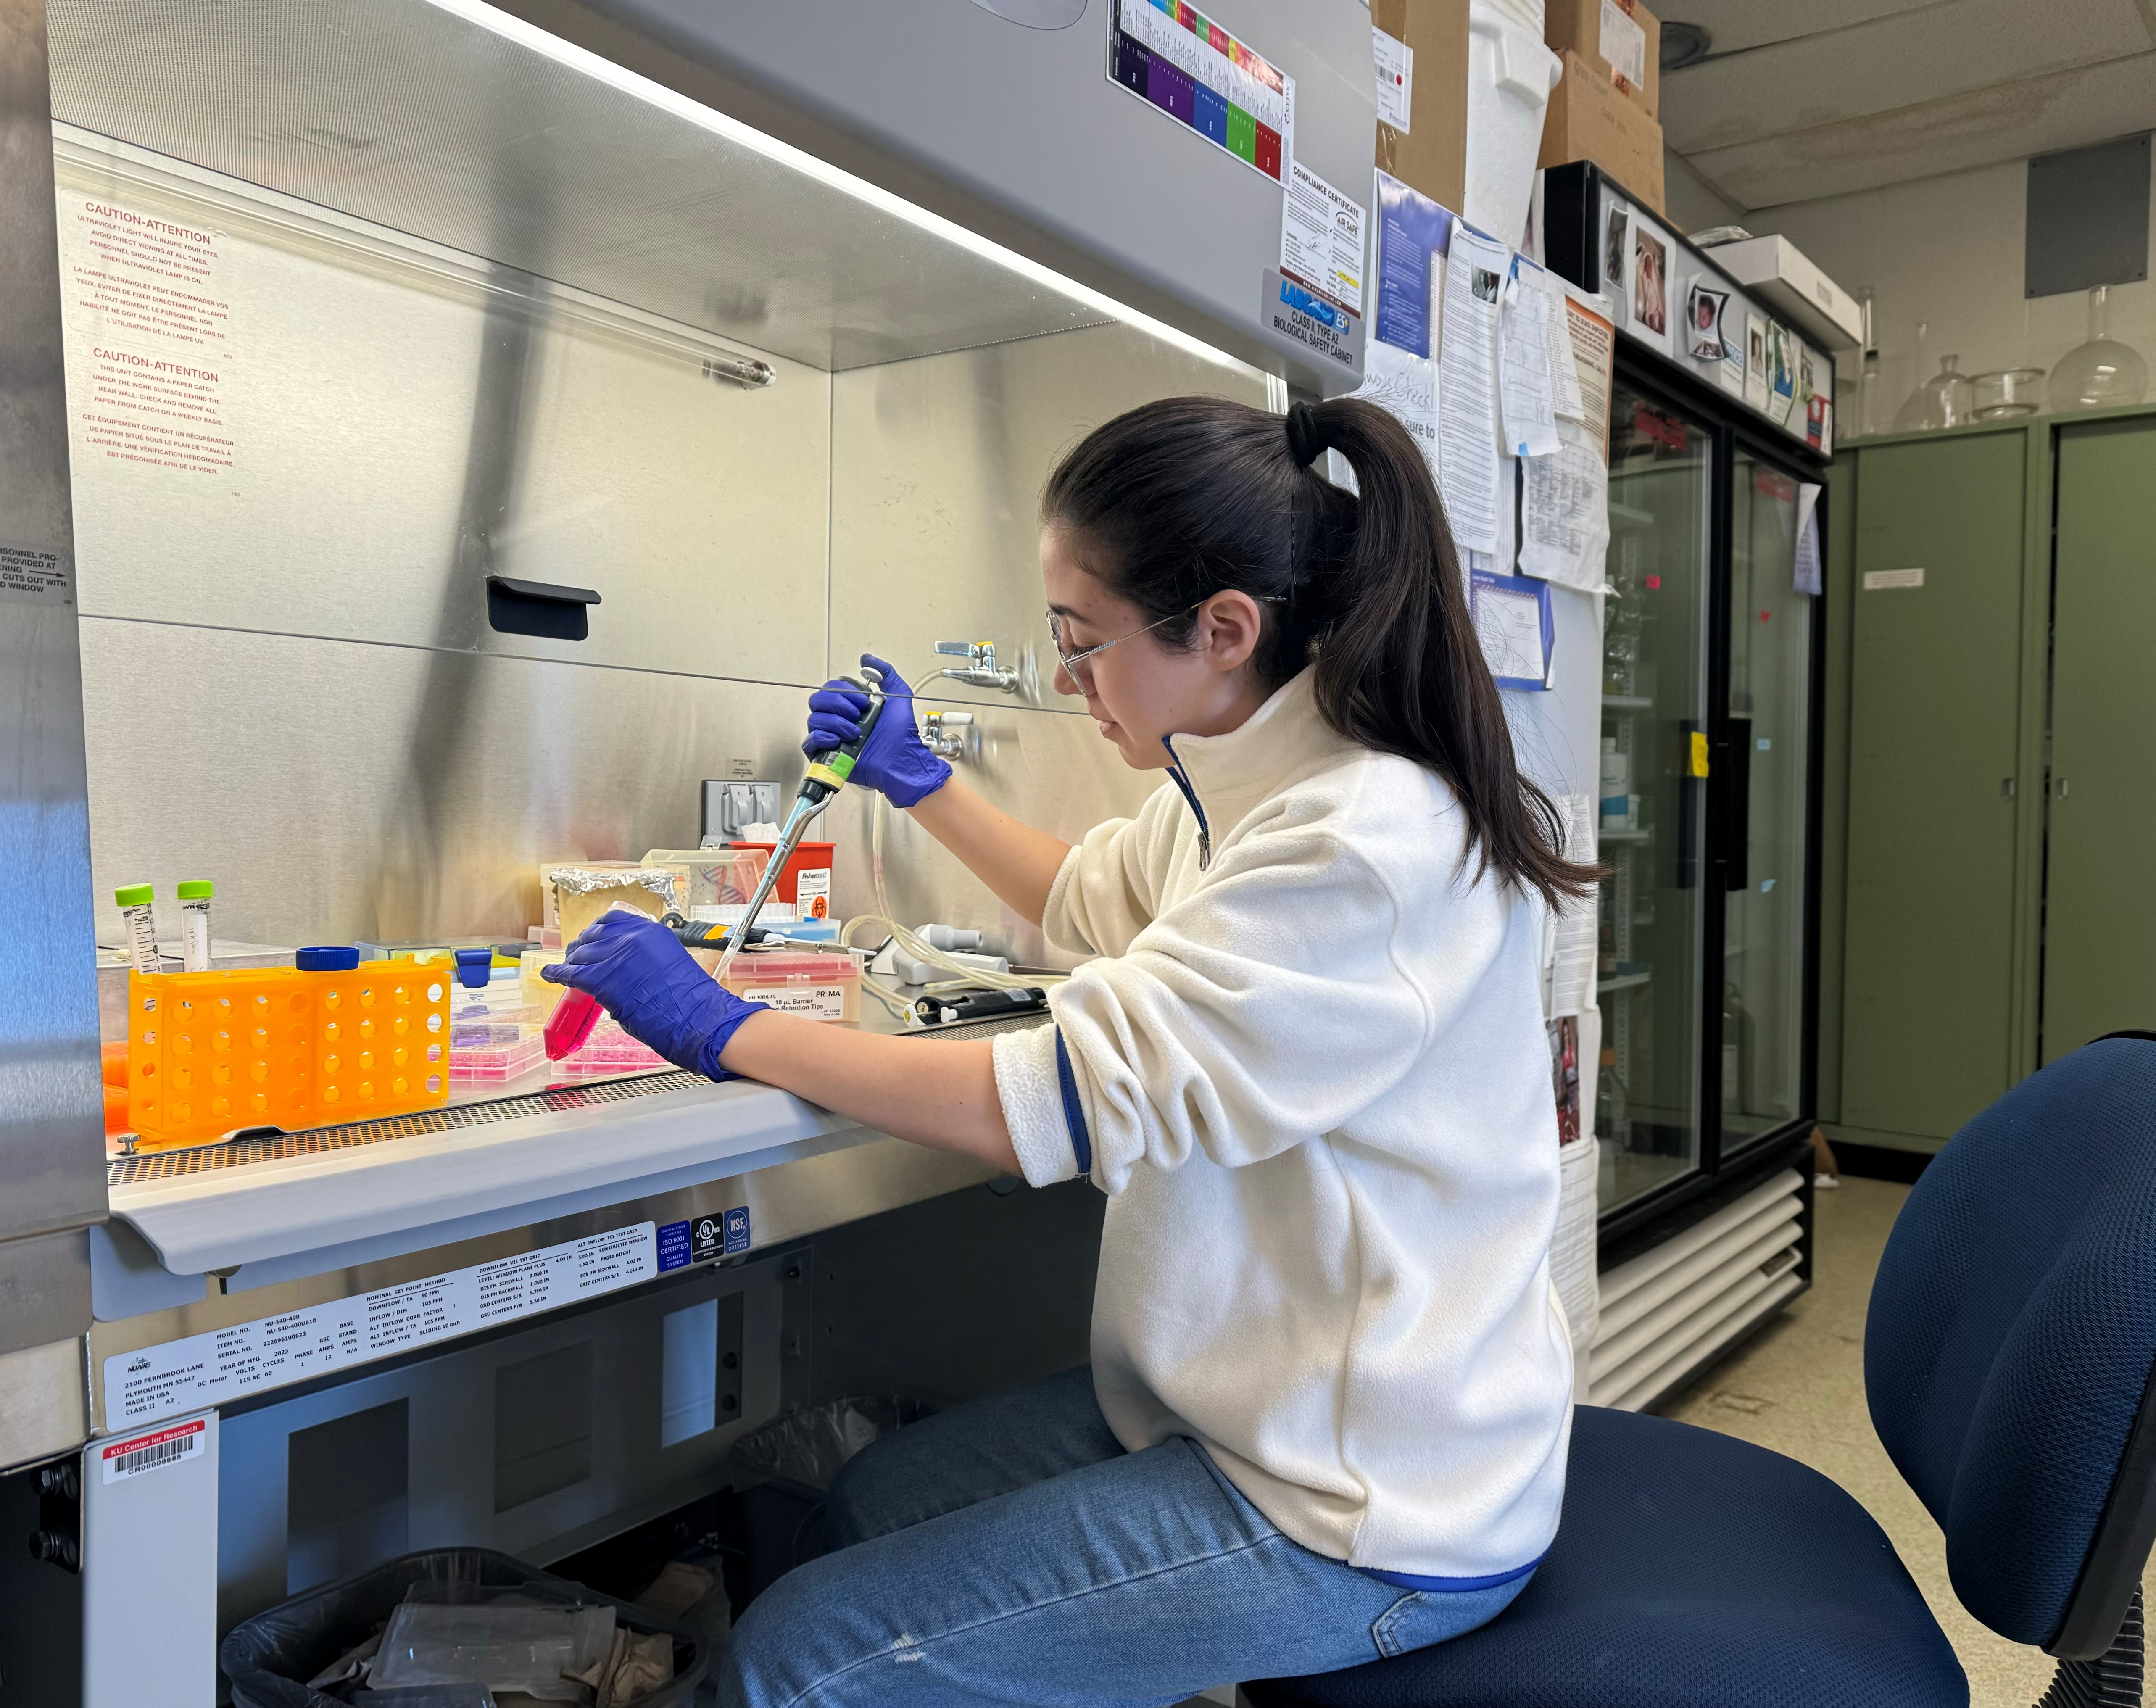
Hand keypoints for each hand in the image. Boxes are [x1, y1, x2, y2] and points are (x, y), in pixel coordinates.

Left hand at [543, 911, 767, 1080]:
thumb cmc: (689, 998)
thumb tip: (627, 968)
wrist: (695, 1015)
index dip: (597, 930)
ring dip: (571, 960)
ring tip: (564, 966)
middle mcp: (630, 938)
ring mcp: (614, 956)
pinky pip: (570, 973)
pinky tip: (548, 974)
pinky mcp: (601, 979)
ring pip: (580, 954)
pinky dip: (556, 973)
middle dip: (582, 946)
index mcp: (650, 931)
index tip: (592, 936)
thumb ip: (646, 958)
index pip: (613, 920)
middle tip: (576, 955)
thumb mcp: (669, 963)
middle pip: (593, 936)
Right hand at [802, 652, 951, 808]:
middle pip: (818, 700)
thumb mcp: (899, 697)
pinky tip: (838, 741)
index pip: (831, 688)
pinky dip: (822, 737)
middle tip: (858, 715)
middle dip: (838, 703)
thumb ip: (886, 673)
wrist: (899, 761)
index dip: (845, 690)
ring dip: (836, 723)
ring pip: (814, 719)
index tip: (864, 701)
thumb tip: (866, 658)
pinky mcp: (826, 754)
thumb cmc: (900, 735)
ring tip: (855, 733)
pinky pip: (809, 741)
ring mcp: (831, 737)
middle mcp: (838, 719)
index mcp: (850, 706)